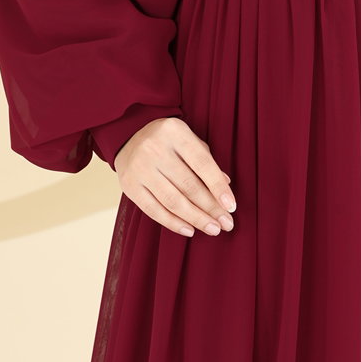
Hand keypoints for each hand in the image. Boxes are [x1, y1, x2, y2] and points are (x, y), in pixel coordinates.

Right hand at [113, 116, 236, 238]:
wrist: (129, 136)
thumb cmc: (168, 140)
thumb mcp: (188, 139)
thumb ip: (206, 160)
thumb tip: (225, 185)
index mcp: (175, 132)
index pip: (202, 163)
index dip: (218, 187)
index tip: (231, 206)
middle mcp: (155, 149)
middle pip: (188, 185)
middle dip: (210, 208)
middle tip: (226, 224)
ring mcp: (140, 168)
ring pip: (173, 201)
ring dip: (196, 219)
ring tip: (213, 229)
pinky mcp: (129, 186)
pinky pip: (154, 210)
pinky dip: (173, 223)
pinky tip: (190, 230)